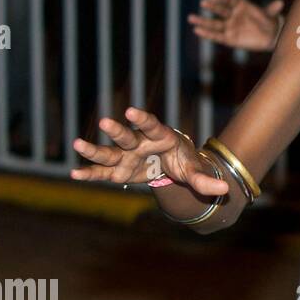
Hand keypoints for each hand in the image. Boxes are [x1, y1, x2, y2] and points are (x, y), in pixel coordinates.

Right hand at [70, 106, 229, 196]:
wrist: (173, 167)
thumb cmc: (184, 162)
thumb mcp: (195, 171)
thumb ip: (205, 180)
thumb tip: (224, 188)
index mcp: (161, 137)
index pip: (152, 126)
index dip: (142, 119)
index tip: (131, 111)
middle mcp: (140, 143)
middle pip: (127, 136)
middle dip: (117, 131)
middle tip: (105, 122)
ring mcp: (127, 156)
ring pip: (109, 152)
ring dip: (94, 149)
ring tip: (77, 143)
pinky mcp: (118, 170)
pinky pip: (102, 172)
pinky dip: (90, 172)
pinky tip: (75, 173)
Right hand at [188, 0, 283, 51]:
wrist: (271, 35)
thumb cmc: (270, 22)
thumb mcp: (271, 15)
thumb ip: (272, 9)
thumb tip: (280, 3)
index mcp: (242, 6)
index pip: (229, 0)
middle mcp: (233, 15)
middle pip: (219, 10)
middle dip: (211, 7)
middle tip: (201, 3)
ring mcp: (230, 26)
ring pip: (214, 23)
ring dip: (203, 21)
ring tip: (190, 18)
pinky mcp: (230, 38)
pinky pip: (217, 35)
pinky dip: (208, 34)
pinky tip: (197, 31)